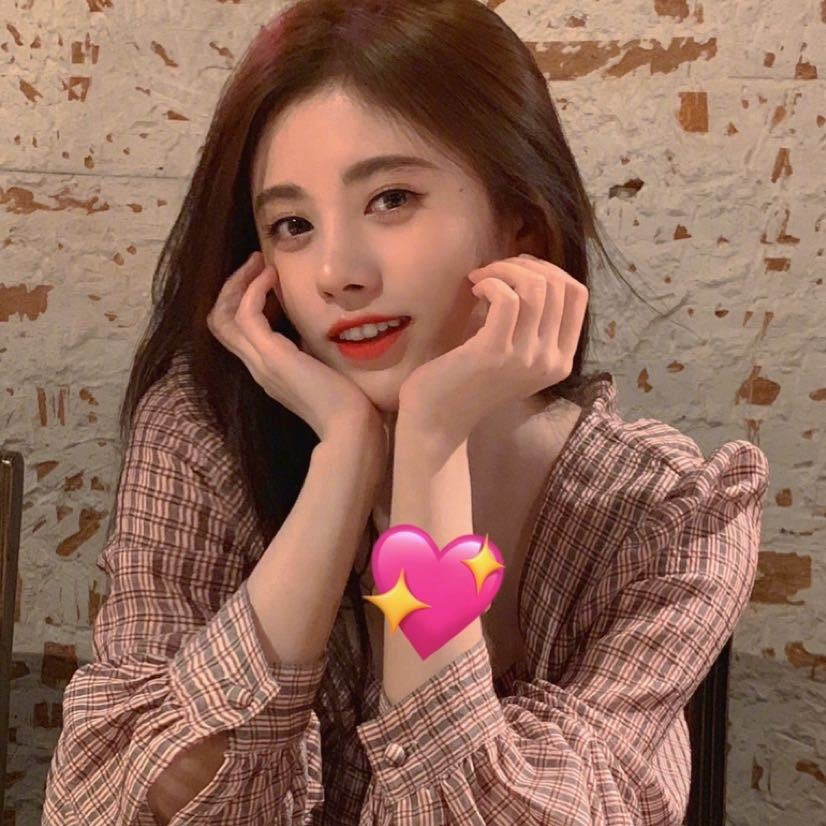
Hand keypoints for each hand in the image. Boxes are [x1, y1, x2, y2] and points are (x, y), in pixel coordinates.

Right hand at [207, 252, 386, 466]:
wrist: (351, 427)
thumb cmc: (348, 402)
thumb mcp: (324, 367)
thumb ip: (312, 350)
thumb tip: (320, 326)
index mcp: (268, 369)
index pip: (236, 331)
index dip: (242, 300)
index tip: (266, 276)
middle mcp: (258, 366)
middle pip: (220, 321)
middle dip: (233, 287)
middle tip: (255, 262)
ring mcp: (261, 363)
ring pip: (223, 317)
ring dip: (239, 283)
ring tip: (260, 263)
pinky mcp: (272, 357)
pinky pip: (247, 315)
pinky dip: (254, 291)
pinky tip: (272, 277)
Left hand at [397, 253, 588, 460]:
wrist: (437, 420)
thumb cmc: (467, 382)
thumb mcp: (515, 356)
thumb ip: (532, 326)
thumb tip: (530, 271)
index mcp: (560, 361)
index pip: (577, 295)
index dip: (548, 269)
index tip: (516, 270)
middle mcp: (550, 361)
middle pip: (558, 285)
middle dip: (523, 265)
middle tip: (492, 272)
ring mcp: (526, 358)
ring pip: (536, 287)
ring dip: (504, 270)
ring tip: (480, 279)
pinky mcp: (495, 352)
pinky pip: (507, 298)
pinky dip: (491, 283)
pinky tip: (474, 289)